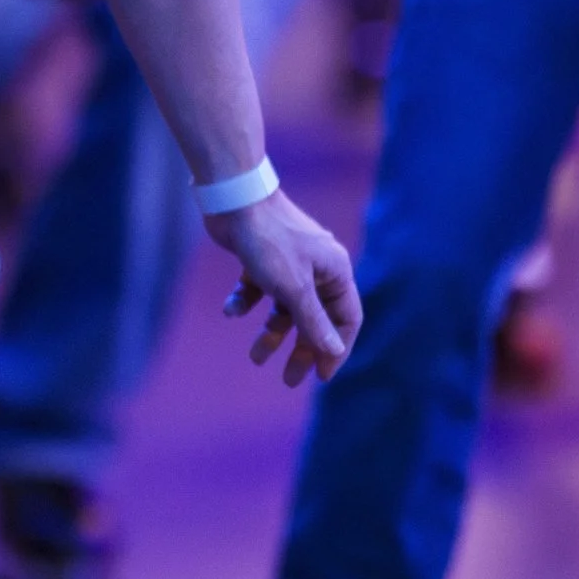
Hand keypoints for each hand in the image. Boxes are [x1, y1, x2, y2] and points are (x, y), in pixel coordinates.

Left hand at [207, 190, 360, 386]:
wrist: (234, 199)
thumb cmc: (268, 241)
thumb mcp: (293, 288)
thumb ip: (313, 321)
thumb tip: (334, 350)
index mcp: (335, 272)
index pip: (346, 319)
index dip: (336, 348)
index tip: (320, 375)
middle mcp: (317, 268)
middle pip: (315, 319)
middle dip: (301, 349)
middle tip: (289, 380)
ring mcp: (289, 264)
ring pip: (285, 309)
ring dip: (271, 334)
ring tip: (256, 358)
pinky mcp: (262, 260)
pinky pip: (259, 291)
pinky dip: (246, 302)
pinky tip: (232, 307)